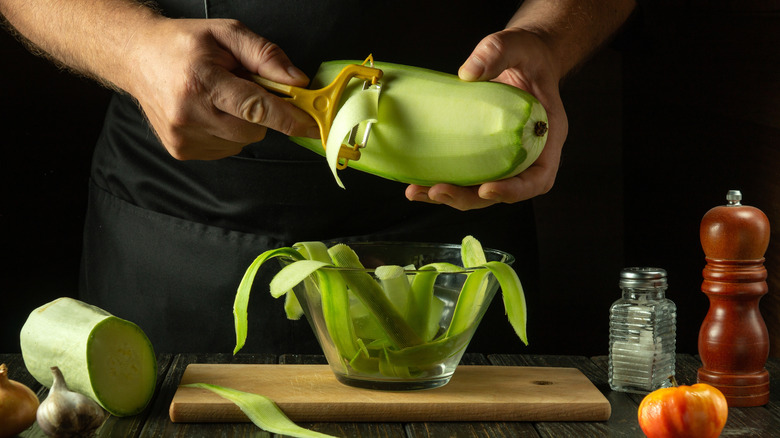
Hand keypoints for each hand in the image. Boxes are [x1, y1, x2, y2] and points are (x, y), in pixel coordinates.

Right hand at [126, 18, 318, 159]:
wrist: (136, 57)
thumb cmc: (183, 44)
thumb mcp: (227, 35)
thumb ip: (266, 56)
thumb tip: (298, 83)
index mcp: (201, 81)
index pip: (255, 108)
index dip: (288, 118)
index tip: (312, 125)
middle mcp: (189, 113)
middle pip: (253, 130)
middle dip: (260, 113)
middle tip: (242, 88)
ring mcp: (183, 136)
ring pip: (241, 142)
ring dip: (242, 123)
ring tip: (219, 97)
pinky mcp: (181, 151)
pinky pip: (225, 149)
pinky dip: (227, 133)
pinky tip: (209, 112)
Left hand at [406, 28, 567, 209]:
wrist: (522, 59)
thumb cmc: (527, 55)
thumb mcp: (516, 46)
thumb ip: (496, 53)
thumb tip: (468, 72)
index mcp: (546, 135)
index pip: (538, 177)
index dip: (515, 190)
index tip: (487, 188)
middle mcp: (527, 154)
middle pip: (503, 191)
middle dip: (470, 197)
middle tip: (439, 192)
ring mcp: (504, 157)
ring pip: (481, 190)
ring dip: (451, 196)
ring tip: (419, 192)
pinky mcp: (483, 154)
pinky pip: (466, 176)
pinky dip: (443, 182)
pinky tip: (418, 183)